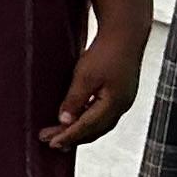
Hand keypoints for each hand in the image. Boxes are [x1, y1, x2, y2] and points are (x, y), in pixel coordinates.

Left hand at [41, 18, 149, 148]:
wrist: (126, 33)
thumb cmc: (106, 52)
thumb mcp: (85, 76)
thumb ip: (75, 100)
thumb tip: (65, 122)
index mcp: (114, 104)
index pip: (87, 127)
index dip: (68, 136)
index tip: (50, 142)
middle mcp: (122, 106)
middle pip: (95, 130)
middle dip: (73, 138)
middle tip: (51, 142)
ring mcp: (124, 100)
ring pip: (100, 124)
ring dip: (81, 132)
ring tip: (62, 136)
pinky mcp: (122, 93)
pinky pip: (104, 114)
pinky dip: (89, 121)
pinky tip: (77, 120)